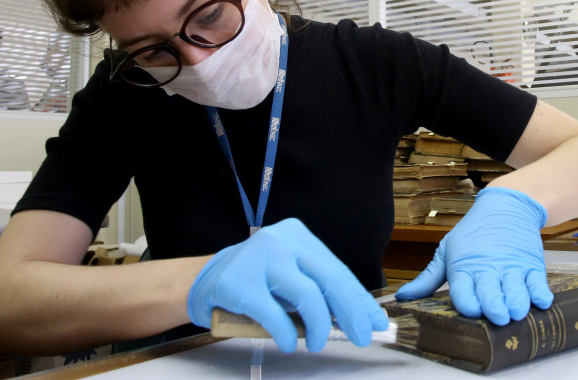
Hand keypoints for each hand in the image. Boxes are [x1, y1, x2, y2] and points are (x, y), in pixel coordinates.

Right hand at [187, 218, 388, 351]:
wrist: (203, 280)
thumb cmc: (255, 280)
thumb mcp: (289, 276)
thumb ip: (318, 290)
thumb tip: (358, 317)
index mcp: (298, 235)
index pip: (337, 269)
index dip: (359, 298)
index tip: (375, 321)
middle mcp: (282, 240)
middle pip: (329, 278)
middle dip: (351, 312)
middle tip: (361, 337)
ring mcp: (259, 258)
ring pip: (307, 295)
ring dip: (319, 325)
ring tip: (318, 342)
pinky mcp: (239, 282)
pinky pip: (274, 314)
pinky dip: (286, 333)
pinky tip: (288, 342)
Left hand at [395, 186, 552, 324]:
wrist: (506, 206)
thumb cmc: (472, 234)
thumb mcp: (447, 251)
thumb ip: (428, 279)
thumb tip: (402, 298)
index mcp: (463, 267)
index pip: (463, 287)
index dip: (466, 299)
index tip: (470, 310)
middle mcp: (488, 269)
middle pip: (490, 290)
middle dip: (494, 305)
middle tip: (498, 317)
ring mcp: (511, 268)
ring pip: (515, 288)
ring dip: (517, 300)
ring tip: (517, 311)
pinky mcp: (531, 265)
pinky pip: (537, 281)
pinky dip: (540, 291)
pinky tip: (541, 300)